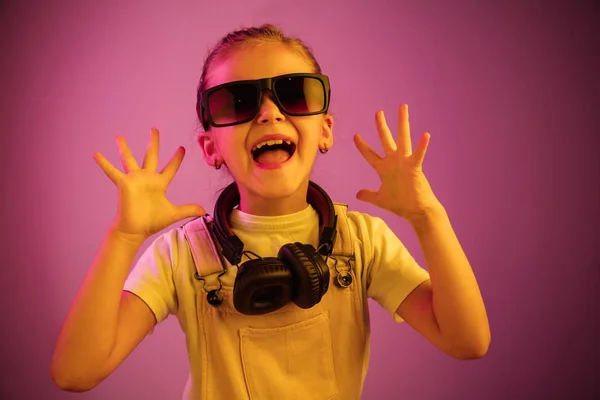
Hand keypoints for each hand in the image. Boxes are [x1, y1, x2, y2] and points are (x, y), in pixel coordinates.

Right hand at [93, 128, 204, 238]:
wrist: (135, 230)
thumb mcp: (174, 213)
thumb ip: (188, 209)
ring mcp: (134, 180)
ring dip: (123, 148)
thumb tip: (204, 211)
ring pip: (129, 159)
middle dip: (153, 142)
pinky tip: (96, 154)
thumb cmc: (152, 221)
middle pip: (151, 155)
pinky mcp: (123, 184)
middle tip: (154, 129)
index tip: (181, 148)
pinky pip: (112, 171)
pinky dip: (104, 163)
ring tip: (118, 136)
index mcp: (159, 184)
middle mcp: (147, 178)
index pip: (170, 168)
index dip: (176, 159)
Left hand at [353, 104, 440, 224]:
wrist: (416, 211)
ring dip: (403, 123)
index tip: (355, 135)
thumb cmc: (401, 204)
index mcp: (384, 169)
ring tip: (403, 108)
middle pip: (386, 140)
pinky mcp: (415, 168)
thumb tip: (357, 194)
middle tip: (378, 112)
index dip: (362, 146)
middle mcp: (394, 162)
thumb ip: (369, 195)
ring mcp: (405, 163)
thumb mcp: (380, 199)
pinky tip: (425, 135)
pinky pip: (418, 155)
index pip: (370, 155)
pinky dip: (422, 146)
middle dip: (381, 126)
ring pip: (403, 139)